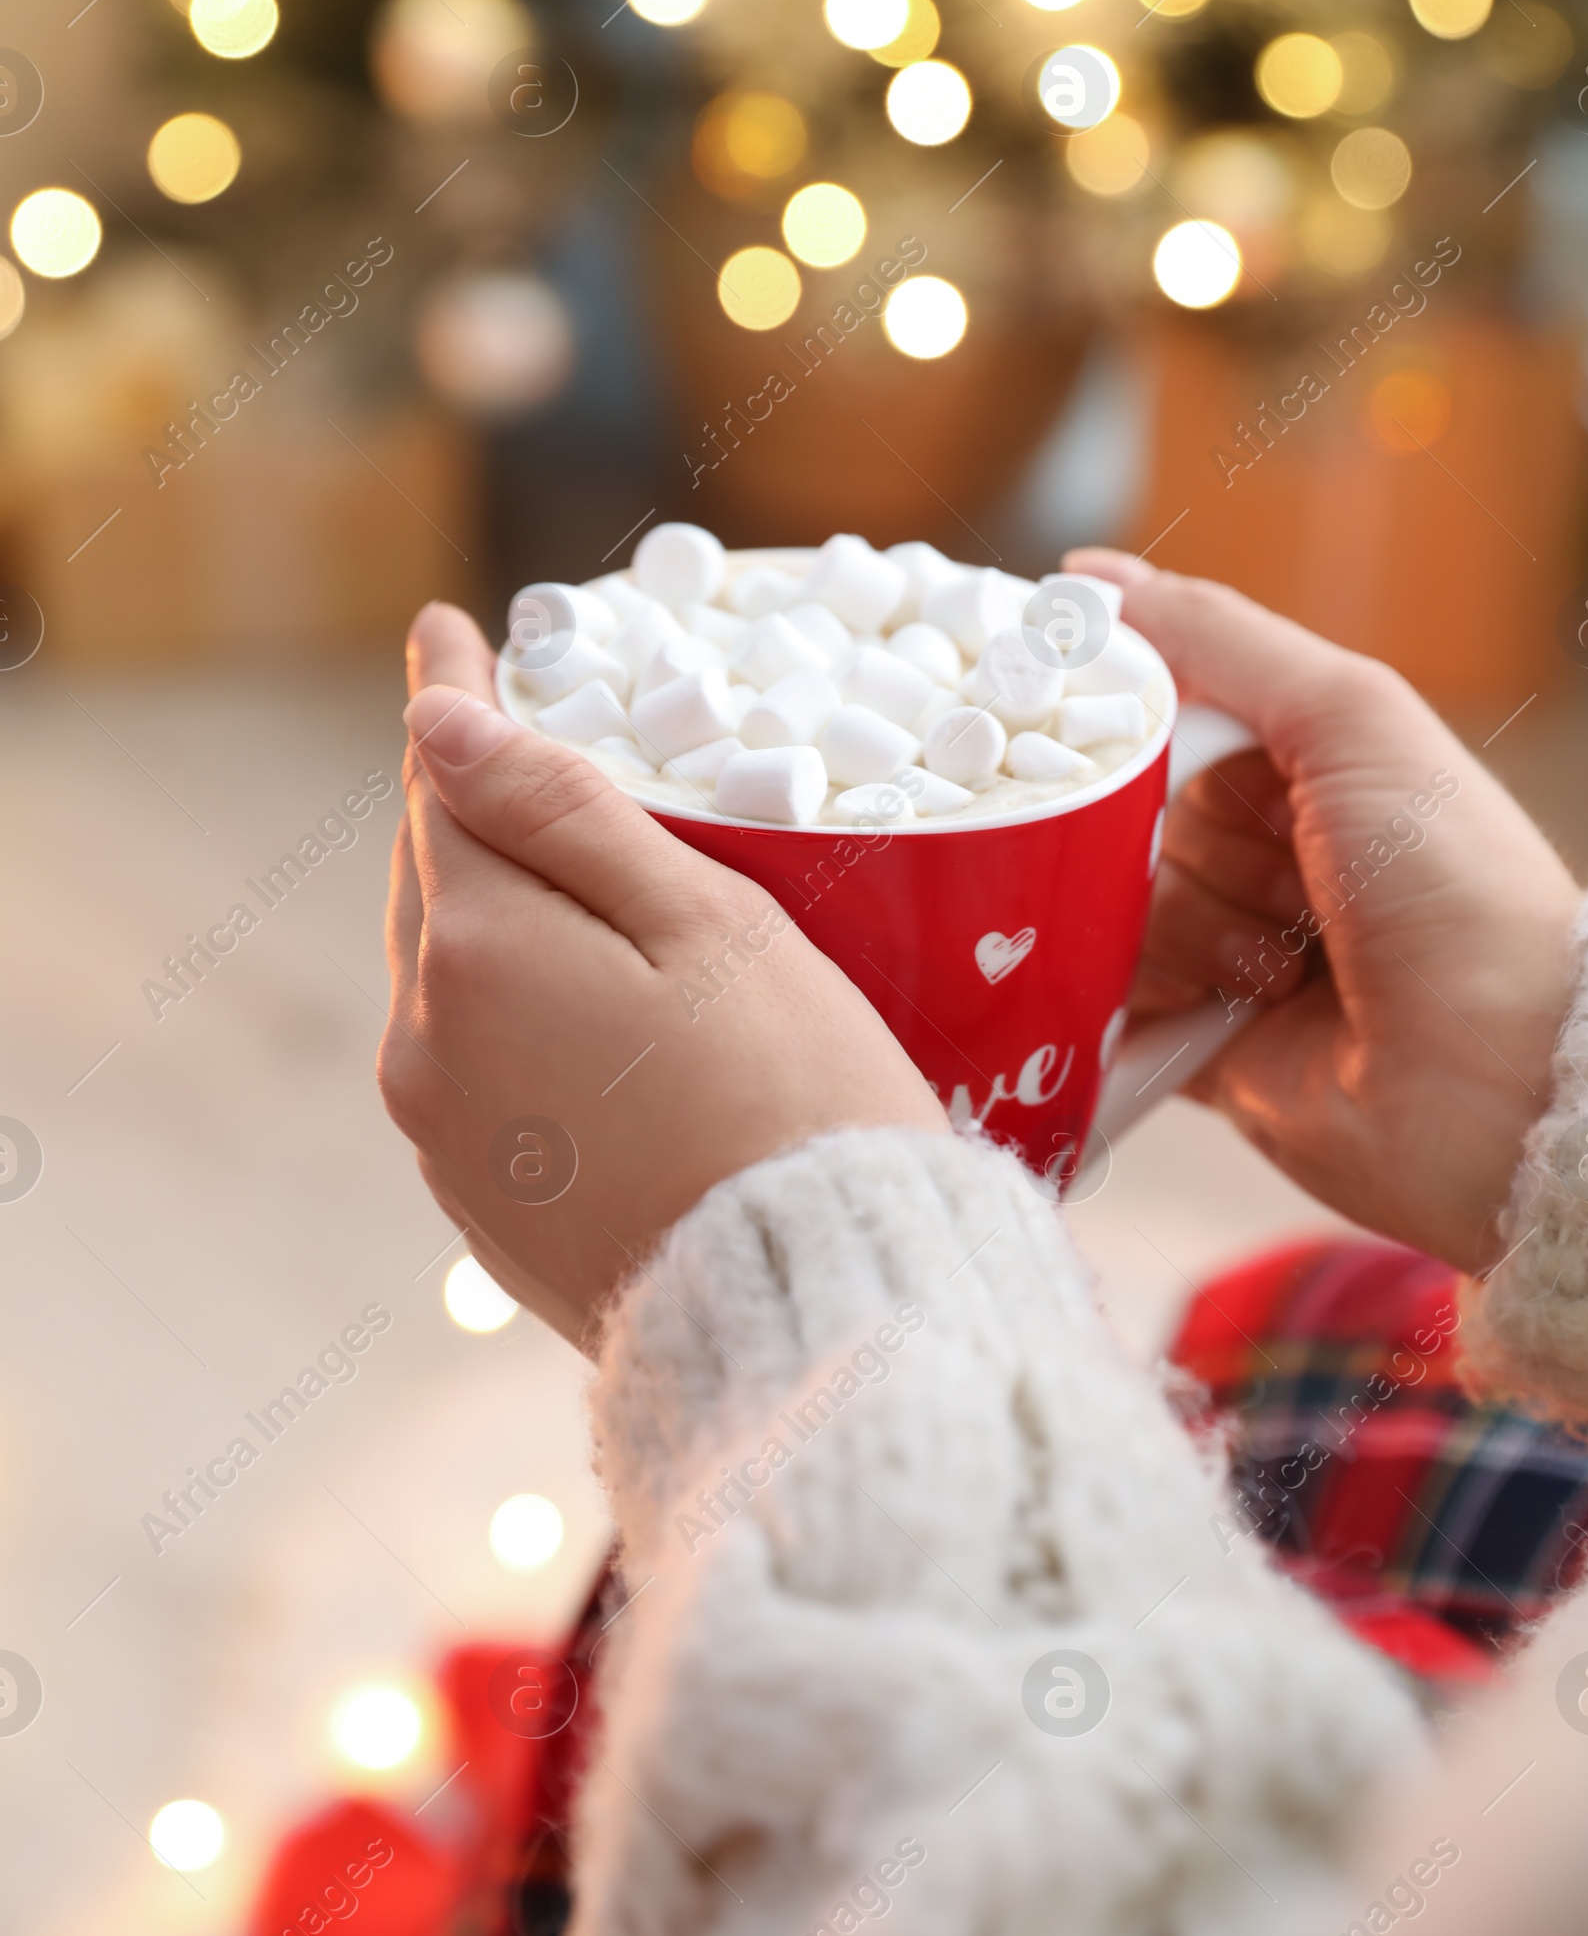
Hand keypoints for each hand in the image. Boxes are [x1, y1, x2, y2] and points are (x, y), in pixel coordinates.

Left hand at [380, 604, 945, 1345]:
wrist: (812, 1306)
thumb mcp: (705, 921)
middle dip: (472, 804)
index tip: (446, 628)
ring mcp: (446, 1133)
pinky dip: (510, 1010)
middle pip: (436, 878)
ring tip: (565, 872)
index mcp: (479, 948)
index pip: (443, 781)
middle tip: (523, 737)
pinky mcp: (481, 1201)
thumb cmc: (793, 1094)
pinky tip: (582, 1010)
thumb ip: (559, 812)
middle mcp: (427, 1041)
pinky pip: (472, 1064)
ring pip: (449, 973)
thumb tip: (438, 728)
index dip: (450, 695)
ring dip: (492, 911)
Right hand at [1068, 550, 1580, 1273]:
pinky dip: (1144, 1002)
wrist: (1493, 1078)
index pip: (1160, 711)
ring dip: (1188, 931)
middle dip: (1187, 842)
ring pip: (1115, 906)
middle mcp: (1259, 850)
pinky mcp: (1192, 1038)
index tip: (1088, 724)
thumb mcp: (1349, 719)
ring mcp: (1223, 947)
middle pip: (1129, 813)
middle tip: (1284, 875)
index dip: (1121, 719)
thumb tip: (1087, 580)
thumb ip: (1217, 638)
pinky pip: (1108, 1000)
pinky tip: (1217, 1010)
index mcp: (1299, 762)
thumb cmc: (1453, 886)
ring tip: (1280, 967)